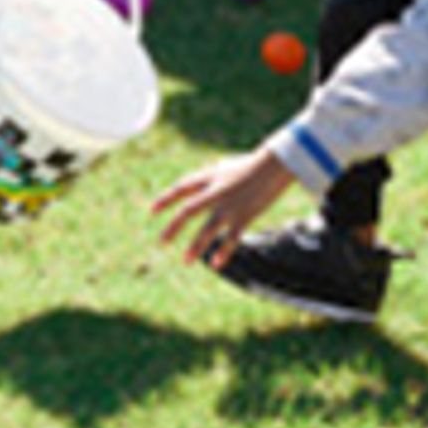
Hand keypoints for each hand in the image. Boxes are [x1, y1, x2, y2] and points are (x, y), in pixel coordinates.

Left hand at [150, 146, 298, 269]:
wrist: (276, 163)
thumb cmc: (252, 163)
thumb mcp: (226, 166)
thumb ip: (212, 175)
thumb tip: (203, 179)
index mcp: (209, 176)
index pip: (181, 188)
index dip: (165, 199)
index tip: (152, 211)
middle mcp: (215, 191)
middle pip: (188, 210)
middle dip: (173, 227)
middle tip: (162, 242)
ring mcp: (229, 204)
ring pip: (207, 229)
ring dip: (196, 246)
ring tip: (186, 261)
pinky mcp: (245, 214)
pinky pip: (232, 237)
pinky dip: (224, 251)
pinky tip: (216, 264)